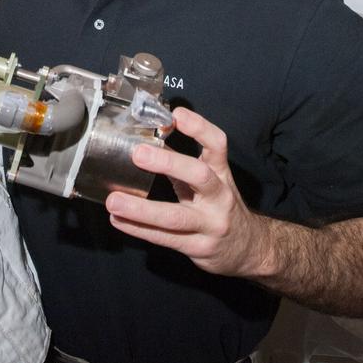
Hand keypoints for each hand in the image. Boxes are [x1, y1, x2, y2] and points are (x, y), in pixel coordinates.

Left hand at [104, 107, 267, 277]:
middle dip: (169, 163)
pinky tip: (119, 221)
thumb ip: (182, 164)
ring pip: (176, 217)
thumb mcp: (210, 181)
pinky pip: (165, 239)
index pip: (217, 145)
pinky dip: (139, 229)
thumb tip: (149, 142)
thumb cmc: (220, 206)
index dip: (200, 127)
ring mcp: (210, 225)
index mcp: (222, 174)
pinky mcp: (198, 248)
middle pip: (199, 176)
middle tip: (138, 153)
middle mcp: (220, 197)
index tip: (176, 115)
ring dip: (141, 210)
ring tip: (114, 201)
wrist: (249, 248)